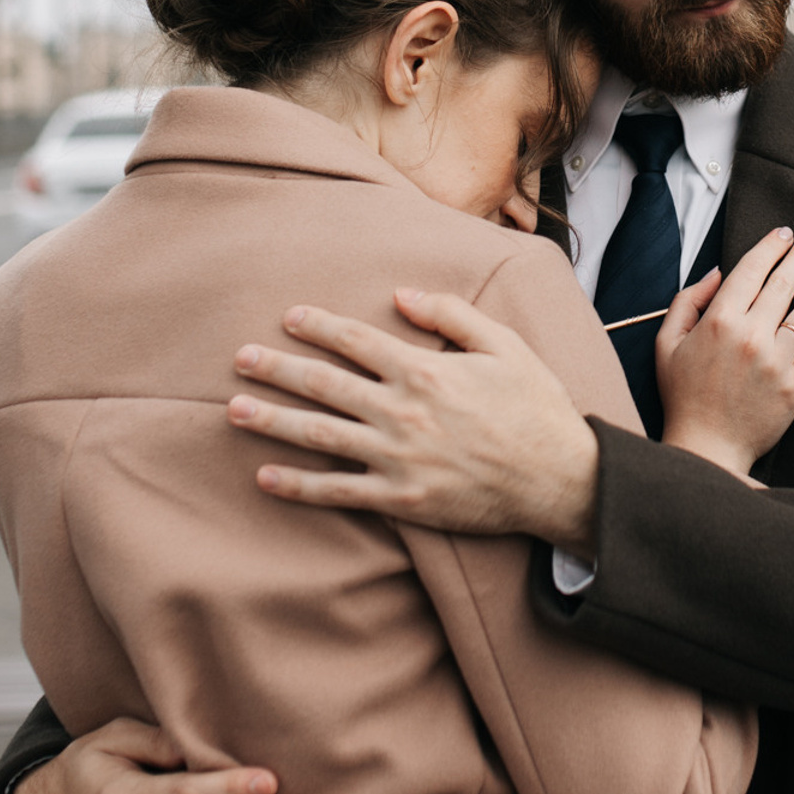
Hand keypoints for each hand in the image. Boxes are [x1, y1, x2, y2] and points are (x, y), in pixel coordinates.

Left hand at [239, 295, 600, 549]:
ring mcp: (397, 458)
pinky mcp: (400, 498)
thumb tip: (402, 294)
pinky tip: (265, 476)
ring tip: (234, 409)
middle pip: (324, 384)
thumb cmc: (536, 408)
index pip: (357, 340)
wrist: (559, 480)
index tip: (288, 317)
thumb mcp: (505, 345)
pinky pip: (338, 491)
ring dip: (273, 420)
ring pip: (319, 435)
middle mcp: (402, 411)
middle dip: (277, 368)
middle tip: (239, 359)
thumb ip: (452, 314)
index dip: (319, 326)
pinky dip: (298, 485)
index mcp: (425, 370)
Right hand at [655, 225, 793, 480]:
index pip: (752, 269)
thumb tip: (717, 272)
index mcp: (718, 323)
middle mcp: (751, 337)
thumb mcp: (666, 343)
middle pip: (784, 283)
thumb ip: (687, 301)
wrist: (706, 449)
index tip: (785, 233)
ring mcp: (777, 362)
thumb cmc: (683, 396)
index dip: (771, 246)